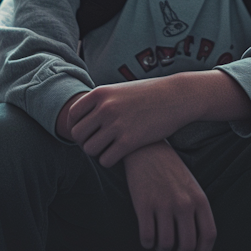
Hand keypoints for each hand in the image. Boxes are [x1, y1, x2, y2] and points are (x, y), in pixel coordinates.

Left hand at [68, 78, 190, 165]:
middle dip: (86, 141)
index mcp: (101, 93)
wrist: (178, 97)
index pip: (73, 116)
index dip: (77, 126)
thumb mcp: (121, 90)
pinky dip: (110, 160)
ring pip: (90, 149)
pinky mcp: (129, 141)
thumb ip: (102, 101)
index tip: (88, 132)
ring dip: (98, 152)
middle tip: (99, 142)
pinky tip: (120, 154)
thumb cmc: (149, 94)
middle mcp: (105, 108)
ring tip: (110, 148)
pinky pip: (106, 160)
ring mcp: (117, 125)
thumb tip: (81, 118)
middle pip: (78, 135)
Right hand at [123, 142, 215, 250]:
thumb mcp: (191, 185)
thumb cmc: (170, 169)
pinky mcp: (143, 205)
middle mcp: (183, 203)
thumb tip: (197, 239)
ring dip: (163, 249)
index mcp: (199, 198)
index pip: (208, 234)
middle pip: (188, 245)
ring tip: (161, 245)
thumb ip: (196, 208)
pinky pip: (147, 237)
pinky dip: (147, 243)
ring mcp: (163, 204)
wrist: (147, 148)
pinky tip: (148, 239)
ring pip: (166, 244)